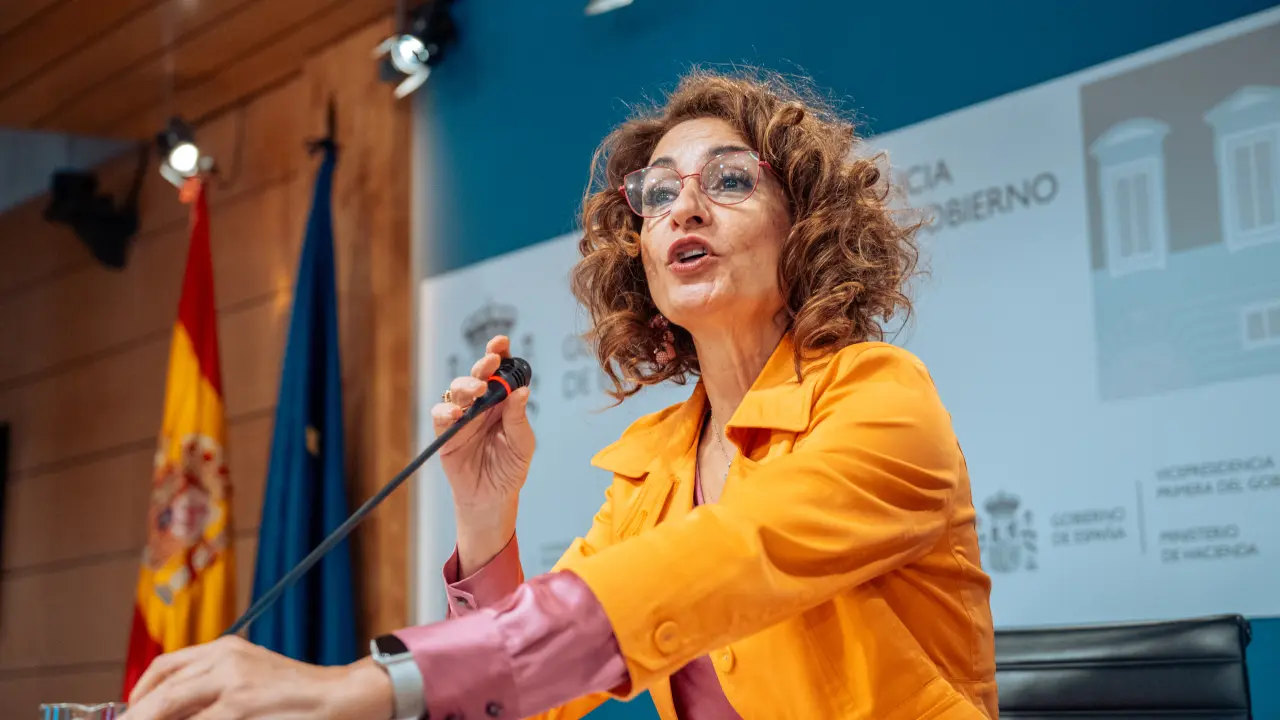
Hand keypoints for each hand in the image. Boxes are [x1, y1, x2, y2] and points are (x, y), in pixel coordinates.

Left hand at [124, 636, 391, 719]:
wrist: (343, 697)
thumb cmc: (297, 694)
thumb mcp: (251, 675)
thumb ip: (213, 685)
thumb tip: (165, 711)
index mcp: (226, 649)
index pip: (166, 668)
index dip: (138, 695)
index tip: (127, 714)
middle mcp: (226, 663)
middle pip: (161, 697)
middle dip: (135, 719)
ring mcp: (234, 690)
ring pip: (172, 714)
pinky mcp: (241, 712)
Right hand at [431, 335, 535, 509]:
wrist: (492, 498)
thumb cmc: (510, 468)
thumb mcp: (522, 444)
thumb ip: (519, 419)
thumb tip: (522, 392)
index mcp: (504, 402)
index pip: (501, 372)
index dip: (499, 353)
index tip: (501, 342)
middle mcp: (482, 404)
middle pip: (478, 375)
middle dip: (483, 365)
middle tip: (491, 362)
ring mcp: (463, 416)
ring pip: (458, 390)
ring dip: (466, 386)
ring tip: (476, 391)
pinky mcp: (446, 432)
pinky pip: (440, 414)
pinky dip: (445, 410)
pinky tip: (455, 414)